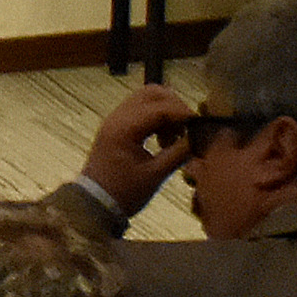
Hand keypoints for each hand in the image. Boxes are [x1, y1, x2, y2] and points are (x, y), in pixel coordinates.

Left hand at [74, 83, 202, 215]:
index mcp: (123, 128)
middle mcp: (117, 118)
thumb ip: (179, 152)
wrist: (95, 203)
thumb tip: (200, 137)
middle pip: (151, 93)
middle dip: (174, 106)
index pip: (160, 108)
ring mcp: (115, 120)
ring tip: (174, 137)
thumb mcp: (156, 175)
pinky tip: (164, 139)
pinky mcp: (117, 127)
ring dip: (166, 111)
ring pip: (146, 99)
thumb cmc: (124, 193)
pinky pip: (140, 111)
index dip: (184, 113)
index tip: (201, 125)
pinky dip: (156, 118)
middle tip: (186, 128)